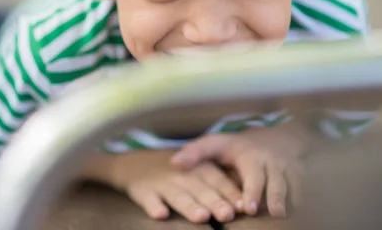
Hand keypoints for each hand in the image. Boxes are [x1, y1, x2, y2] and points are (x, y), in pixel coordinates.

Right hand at [85, 150, 242, 222]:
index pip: (219, 181)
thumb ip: (219, 185)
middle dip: (214, 202)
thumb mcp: (199, 171)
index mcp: (200, 168)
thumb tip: (245, 203)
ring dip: (189, 206)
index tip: (242, 207)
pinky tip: (160, 214)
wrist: (136, 163)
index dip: (230, 193)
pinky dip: (154, 206)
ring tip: (201, 217)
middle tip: (227, 214)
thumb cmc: (179, 172)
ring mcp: (162, 182)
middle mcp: (183, 174)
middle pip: (201, 190)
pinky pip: (149, 199)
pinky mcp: (143, 190)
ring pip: (178, 196)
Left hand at [170, 121, 311, 217]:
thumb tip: (174, 164)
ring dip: (287, 199)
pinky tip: (303, 211)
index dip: (250, 191)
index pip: (250, 174)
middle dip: (270, 196)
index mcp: (249, 156)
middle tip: (266, 212)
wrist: (276, 138)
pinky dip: (305, 196)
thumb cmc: (238, 147)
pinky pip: (306, 185)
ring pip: (291, 183)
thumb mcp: (215, 144)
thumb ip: (195, 154)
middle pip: (273, 180)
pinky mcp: (301, 173)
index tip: (245, 207)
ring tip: (281, 215)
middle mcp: (271, 161)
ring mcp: (288, 167)